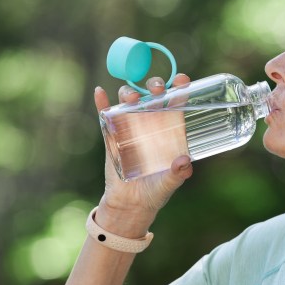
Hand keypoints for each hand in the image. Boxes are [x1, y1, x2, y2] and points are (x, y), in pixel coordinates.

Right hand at [94, 74, 193, 215]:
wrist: (130, 204)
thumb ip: (178, 174)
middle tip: (156, 88)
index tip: (183, 79)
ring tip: (131, 97)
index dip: (179, 89)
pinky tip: (100, 92)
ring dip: (129, 93)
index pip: (176, 104)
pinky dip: (101, 103)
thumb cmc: (155, 192)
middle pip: (153, 96)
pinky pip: (105, 115)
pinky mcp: (112, 136)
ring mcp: (130, 128)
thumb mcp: (169, 183)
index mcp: (170, 131)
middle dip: (155, 86)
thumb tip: (185, 162)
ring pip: (130, 102)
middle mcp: (151, 124)